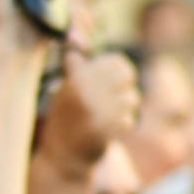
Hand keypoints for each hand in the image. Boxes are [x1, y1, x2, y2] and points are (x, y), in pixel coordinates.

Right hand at [40, 49, 137, 175]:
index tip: (116, 81)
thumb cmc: (66, 120)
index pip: (117, 62)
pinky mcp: (106, 132)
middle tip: (118, 99)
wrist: (62, 158)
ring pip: (132, 99)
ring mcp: (95, 113)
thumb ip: (75, 66)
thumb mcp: (64, 90)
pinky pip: (129, 120)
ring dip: (127, 109)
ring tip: (112, 116)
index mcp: (76, 79)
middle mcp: (85, 92)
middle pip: (127, 78)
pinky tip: (110, 130)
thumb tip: (74, 34)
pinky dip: (123, 126)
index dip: (121, 70)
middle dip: (127, 88)